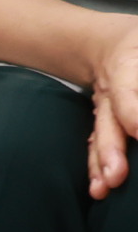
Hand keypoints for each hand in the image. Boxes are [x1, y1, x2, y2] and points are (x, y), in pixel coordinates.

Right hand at [89, 19, 137, 197]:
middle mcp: (111, 87)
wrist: (109, 42)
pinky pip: (99, 145)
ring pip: (102, 135)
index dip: (132, 112)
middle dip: (112, 148)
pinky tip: (100, 189)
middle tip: (118, 176)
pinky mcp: (106, 122)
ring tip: (104, 189)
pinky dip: (98, 167)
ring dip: (102, 163)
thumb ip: (137, 82)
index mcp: (126, 62)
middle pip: (109, 119)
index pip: (127, 91)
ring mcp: (105, 106)